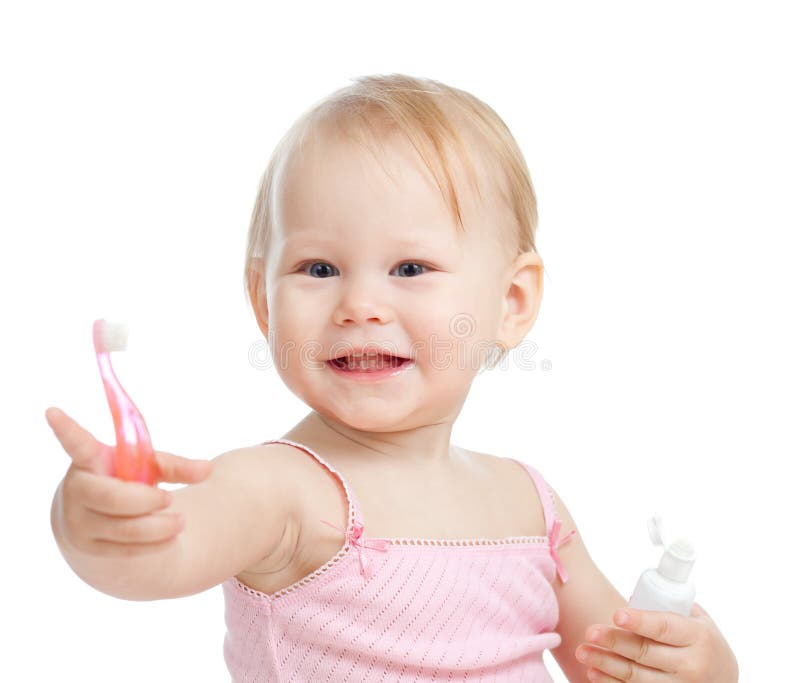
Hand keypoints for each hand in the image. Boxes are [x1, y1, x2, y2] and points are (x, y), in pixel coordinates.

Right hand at [46, 406, 211, 558]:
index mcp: (90, 459)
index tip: (52, 410)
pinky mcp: (87, 547)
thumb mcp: (146, 467)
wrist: (96, 519)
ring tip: (181, 522)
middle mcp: (77, 488)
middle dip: (145, 501)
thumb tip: (208, 470)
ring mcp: (78, 520)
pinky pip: (124, 550)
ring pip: (122, 528)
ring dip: (157, 527)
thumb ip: (175, 466)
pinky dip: (153, 545)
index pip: (77, 443)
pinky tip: (170, 539)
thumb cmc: (124, 481)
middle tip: (170, 499)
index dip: (66, 428)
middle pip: (111, 497)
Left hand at [574, 603, 737, 681]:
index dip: (640, 622)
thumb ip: (670, 607)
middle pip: (645, 653)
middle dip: (614, 642)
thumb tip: (632, 598)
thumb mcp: (699, 621)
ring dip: (606, 664)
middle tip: (590, 632)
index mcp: (699, 637)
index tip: (616, 614)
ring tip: (582, 652)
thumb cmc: (705, 643)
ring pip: (636, 676)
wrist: (726, 680)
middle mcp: (691, 665)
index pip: (665, 628)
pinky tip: (593, 672)